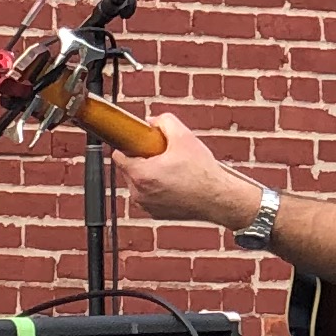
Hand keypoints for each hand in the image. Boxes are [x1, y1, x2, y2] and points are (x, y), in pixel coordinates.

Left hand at [110, 111, 267, 232]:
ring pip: (139, 183)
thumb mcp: (184, 136)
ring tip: (173, 170)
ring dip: (150, 175)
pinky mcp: (155, 214)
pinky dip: (158, 189)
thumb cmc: (202, 171)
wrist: (218, 199)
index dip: (131, 146)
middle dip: (143, 160)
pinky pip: (149, 196)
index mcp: (140, 174)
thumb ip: (164, 122)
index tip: (143, 144)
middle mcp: (138, 193)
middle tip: (164, 156)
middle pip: (129, 169)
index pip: (118, 156)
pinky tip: (176, 183)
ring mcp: (146, 206)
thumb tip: (151, 122)